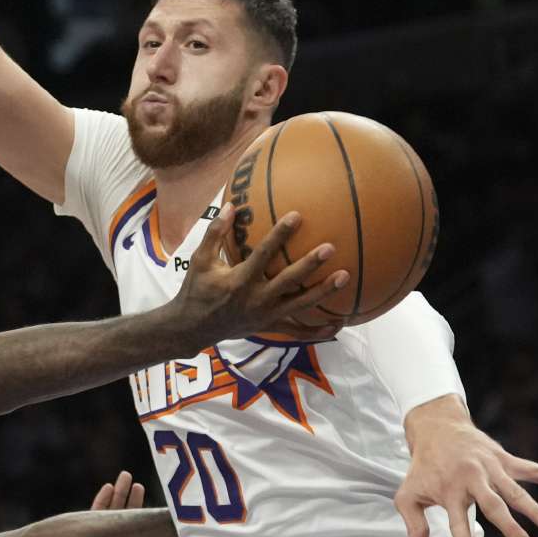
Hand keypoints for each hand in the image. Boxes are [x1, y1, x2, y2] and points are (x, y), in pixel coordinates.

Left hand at [73, 472, 147, 536]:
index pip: (97, 518)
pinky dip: (146, 527)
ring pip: (128, 524)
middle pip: (114, 515)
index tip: (110, 485)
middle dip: (120, 496)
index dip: (103, 502)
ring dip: (133, 505)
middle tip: (126, 475)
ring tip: (138, 484)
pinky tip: (151, 515)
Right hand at [174, 204, 349, 345]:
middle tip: (330, 248)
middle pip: (289, 281)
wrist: (192, 328)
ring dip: (324, 292)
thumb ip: (215, 233)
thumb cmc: (196, 290)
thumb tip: (232, 205)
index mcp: (238, 281)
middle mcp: (255, 299)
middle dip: (310, 264)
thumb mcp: (200, 260)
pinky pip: (297, 331)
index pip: (263, 254)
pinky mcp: (270, 327)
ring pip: (300, 305)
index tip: (297, 216)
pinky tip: (339, 323)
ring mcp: (265, 316)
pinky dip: (318, 331)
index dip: (280, 235)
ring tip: (345, 277)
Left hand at [394, 395, 537, 536]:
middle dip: (510, 527)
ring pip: (515, 490)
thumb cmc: (423, 467)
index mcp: (449, 490)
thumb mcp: (407, 494)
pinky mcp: (505, 459)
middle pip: (493, 505)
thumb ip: (412, 525)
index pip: (455, 520)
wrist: (436, 428)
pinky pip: (533, 469)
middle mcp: (472, 479)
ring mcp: (491, 468)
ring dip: (534, 508)